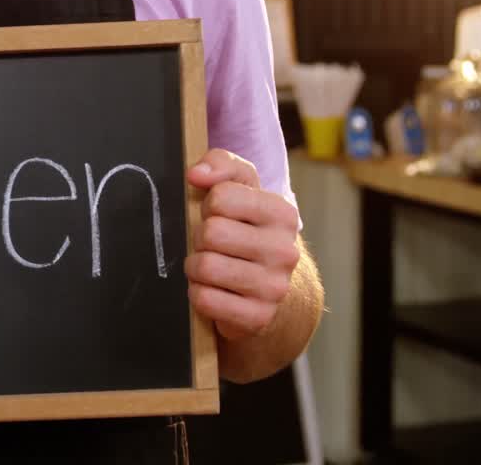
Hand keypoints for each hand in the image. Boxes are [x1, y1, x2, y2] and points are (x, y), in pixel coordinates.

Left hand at [185, 149, 300, 341]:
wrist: (270, 287)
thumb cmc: (245, 229)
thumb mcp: (239, 188)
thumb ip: (220, 165)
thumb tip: (196, 174)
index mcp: (282, 213)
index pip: (221, 197)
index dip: (208, 205)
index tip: (219, 215)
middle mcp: (285, 250)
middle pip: (210, 233)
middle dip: (200, 238)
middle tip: (212, 245)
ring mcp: (274, 287)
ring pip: (204, 267)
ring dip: (196, 266)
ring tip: (210, 266)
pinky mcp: (258, 317)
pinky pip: (204, 299)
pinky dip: (198, 294)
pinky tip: (214, 290)